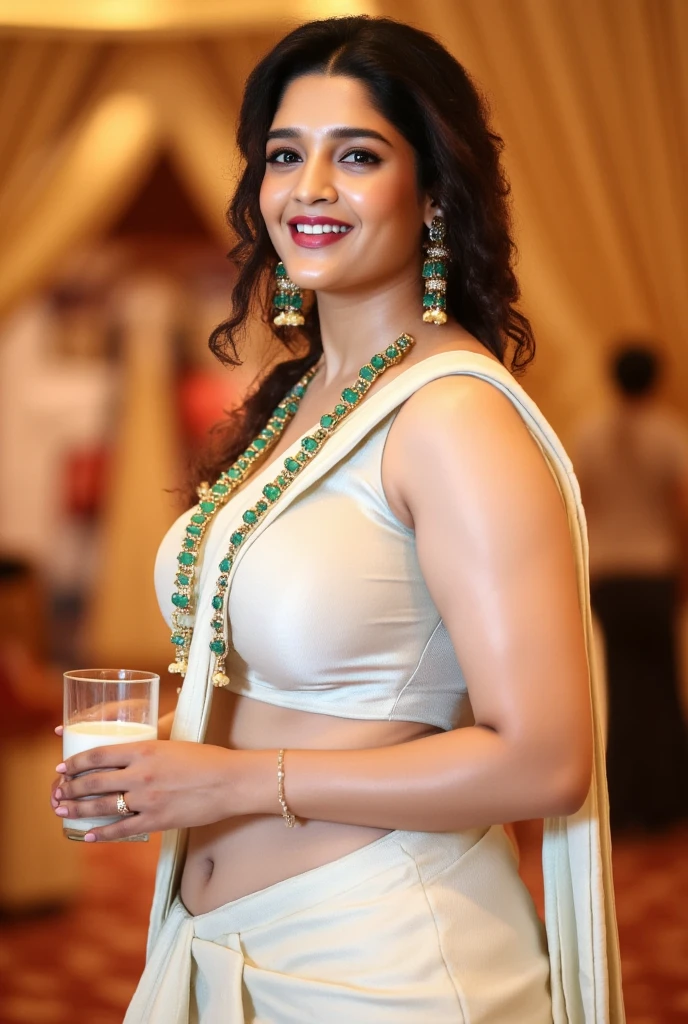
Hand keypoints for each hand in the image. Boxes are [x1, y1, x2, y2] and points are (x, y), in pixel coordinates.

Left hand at [53, 740, 250, 841]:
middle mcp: (141, 773)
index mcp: (144, 748)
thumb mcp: (172, 745)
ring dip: (78, 809)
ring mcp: (147, 799)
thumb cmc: (206, 759)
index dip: (76, 762)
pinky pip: (122, 828)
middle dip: (70, 787)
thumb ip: (147, 752)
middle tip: (58, 791)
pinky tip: (89, 835)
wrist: (230, 781)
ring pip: (102, 806)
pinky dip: (102, 833)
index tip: (62, 767)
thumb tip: (126, 758)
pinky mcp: (157, 820)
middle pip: (94, 781)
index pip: (99, 754)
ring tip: (63, 811)